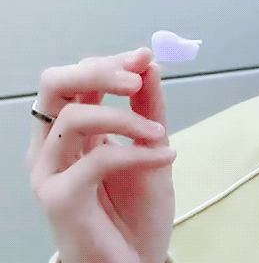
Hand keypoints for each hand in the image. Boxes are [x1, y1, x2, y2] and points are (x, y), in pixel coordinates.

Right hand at [26, 48, 176, 262]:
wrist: (135, 260)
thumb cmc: (137, 209)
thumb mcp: (151, 146)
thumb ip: (148, 107)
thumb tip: (149, 63)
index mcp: (72, 128)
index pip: (76, 77)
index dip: (110, 62)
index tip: (145, 58)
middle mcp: (52, 146)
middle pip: (54, 85)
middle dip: (98, 71)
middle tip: (136, 81)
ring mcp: (51, 172)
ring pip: (74, 117)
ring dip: (125, 117)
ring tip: (159, 133)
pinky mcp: (60, 199)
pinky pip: (97, 160)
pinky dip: (138, 153)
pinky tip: (166, 156)